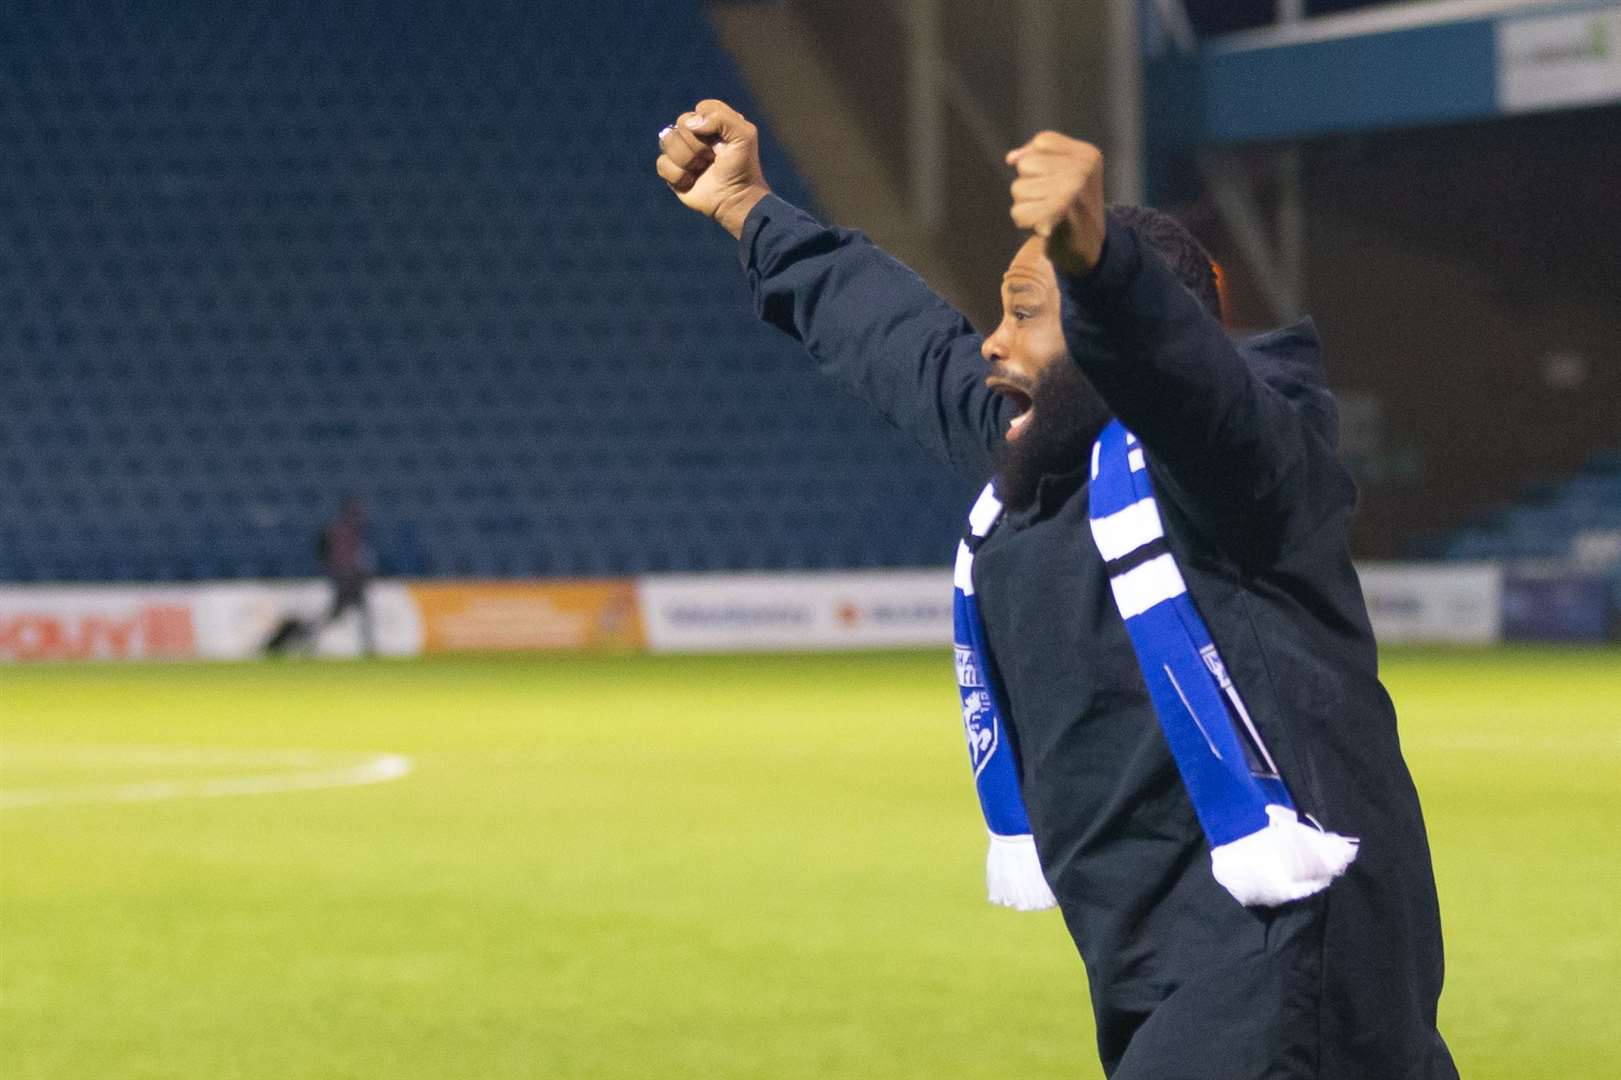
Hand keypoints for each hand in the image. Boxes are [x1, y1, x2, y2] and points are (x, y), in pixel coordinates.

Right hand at [656, 99, 771, 238]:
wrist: (735, 200)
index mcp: (714, 122)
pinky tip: (691, 181)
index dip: (709, 124)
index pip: (701, 109)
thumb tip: (690, 124)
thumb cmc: (742, 168)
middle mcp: (696, 134)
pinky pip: (662, 163)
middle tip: (712, 158)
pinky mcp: (672, 171)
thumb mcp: (745, 136)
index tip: (723, 142)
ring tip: (701, 169)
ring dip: (687, 160)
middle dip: (698, 145)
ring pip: (667, 141)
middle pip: (681, 123)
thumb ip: (722, 118)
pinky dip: (678, 175)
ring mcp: (682, 152)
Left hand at [1006, 132, 1106, 275]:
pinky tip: (1043, 227)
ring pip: (1018, 189)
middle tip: (1050, 200)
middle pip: (1026, 165)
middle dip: (1029, 184)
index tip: (1051, 178)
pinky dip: (1026, 222)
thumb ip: (1039, 156)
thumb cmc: (1073, 207)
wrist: (1089, 249)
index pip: (1043, 142)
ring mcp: (1071, 193)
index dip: (1036, 160)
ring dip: (1025, 205)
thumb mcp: (1066, 172)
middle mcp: (1082, 170)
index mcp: (1088, 155)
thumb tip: (1011, 159)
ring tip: (1047, 213)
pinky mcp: (1056, 218)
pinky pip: (1020, 213)